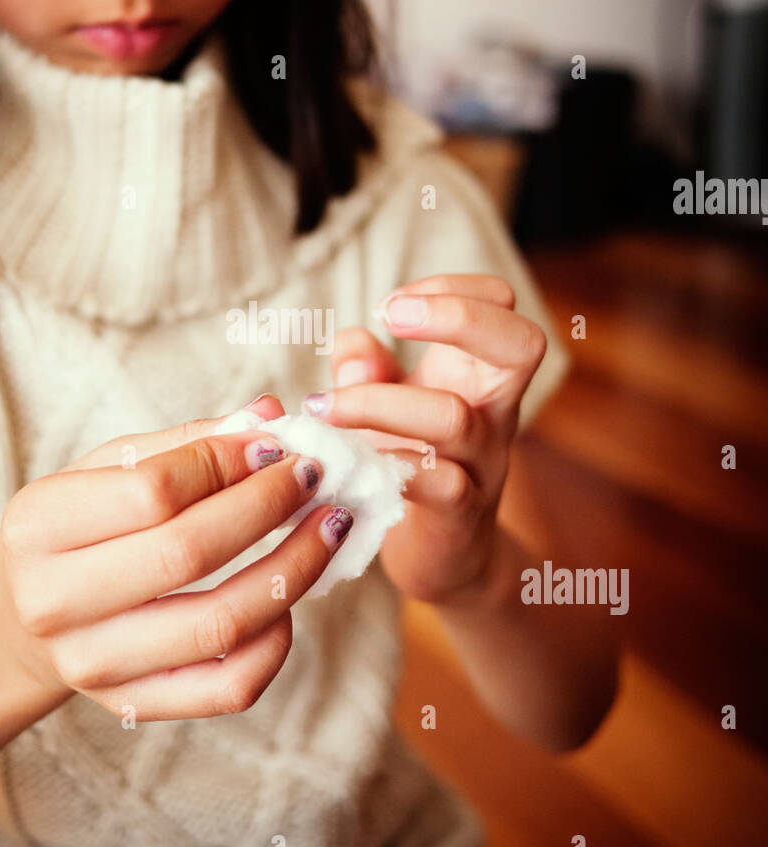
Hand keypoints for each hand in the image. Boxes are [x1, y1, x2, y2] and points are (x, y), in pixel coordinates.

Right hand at [0, 396, 353, 721]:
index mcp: (40, 525)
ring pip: (221, 624)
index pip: (153, 491)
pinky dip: (277, 643)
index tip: (278, 445)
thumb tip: (272, 417)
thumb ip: (186, 443)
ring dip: (293, 569)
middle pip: (188, 554)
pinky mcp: (134, 706)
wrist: (20, 623)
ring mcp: (95, 664)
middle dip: (268, 508)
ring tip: (328, 529)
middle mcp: (56, 600)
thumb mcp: (106, 470)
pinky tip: (290, 601)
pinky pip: (230, 686)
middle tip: (314, 479)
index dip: (228, 463)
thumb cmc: (76, 529)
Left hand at [301, 276, 546, 605]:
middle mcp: (494, 413)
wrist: (446, 557)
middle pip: (523, 344)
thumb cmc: (411, 463)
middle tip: (391, 316)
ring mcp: (482, 465)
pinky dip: (386, 467)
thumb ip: (366, 368)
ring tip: (323, 408)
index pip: (501, 304)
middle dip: (456, 316)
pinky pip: (437, 484)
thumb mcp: (386, 405)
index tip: (392, 306)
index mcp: (480, 375)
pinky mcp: (459, 515)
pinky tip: (347, 464)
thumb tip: (353, 341)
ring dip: (378, 403)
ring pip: (454, 418)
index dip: (452, 289)